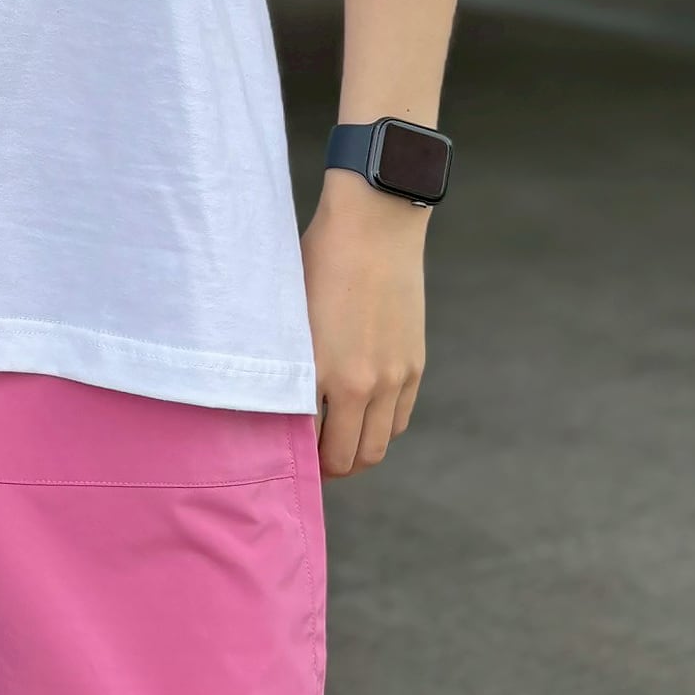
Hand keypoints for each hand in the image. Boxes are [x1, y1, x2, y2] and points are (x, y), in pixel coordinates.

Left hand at [301, 179, 427, 477]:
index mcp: (322, 372)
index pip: (310, 443)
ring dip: (357, 454)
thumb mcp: (290, 314)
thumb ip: (290, 363)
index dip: (297, 460)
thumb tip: (279, 401)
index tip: (285, 459)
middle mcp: (363, 384)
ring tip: (337, 447)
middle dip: (327, 469)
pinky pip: (399, 420)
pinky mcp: (415, 365)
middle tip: (310, 464)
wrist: (374, 226)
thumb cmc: (319, 261)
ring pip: (379, 446)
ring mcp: (394, 377)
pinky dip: (382, 429)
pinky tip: (363, 419)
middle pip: (348, 458)